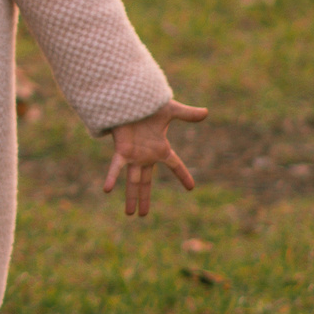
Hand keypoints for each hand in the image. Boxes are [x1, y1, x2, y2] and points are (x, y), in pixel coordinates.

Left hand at [102, 98, 206, 215]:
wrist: (127, 98)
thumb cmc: (147, 103)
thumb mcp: (171, 110)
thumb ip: (187, 114)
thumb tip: (207, 112)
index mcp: (159, 148)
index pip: (175, 165)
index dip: (183, 175)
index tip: (191, 187)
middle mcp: (146, 156)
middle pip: (146, 182)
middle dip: (144, 198)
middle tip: (144, 215)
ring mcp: (133, 156)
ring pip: (134, 181)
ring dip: (132, 197)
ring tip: (131, 214)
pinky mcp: (122, 151)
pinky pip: (116, 167)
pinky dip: (112, 178)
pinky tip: (107, 190)